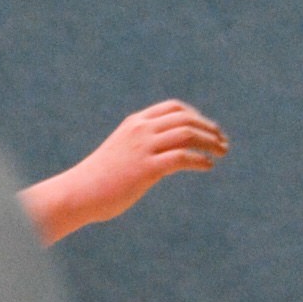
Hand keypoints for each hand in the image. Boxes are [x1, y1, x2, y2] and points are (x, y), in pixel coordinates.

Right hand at [71, 101, 228, 225]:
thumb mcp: (122, 151)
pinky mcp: (146, 169)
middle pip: (186, 119)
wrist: (78, 193)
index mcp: (135, 123)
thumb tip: (164, 152)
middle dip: (209, 129)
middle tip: (223, 142)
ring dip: (211, 142)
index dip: (197, 116)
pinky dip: (200, 160)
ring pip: (188, 134)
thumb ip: (141, 145)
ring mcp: (143, 148)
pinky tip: (208, 166)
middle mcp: (141, 130)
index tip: (209, 129)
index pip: (174, 108)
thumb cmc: (100, 177)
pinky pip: (182, 158)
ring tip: (222, 152)